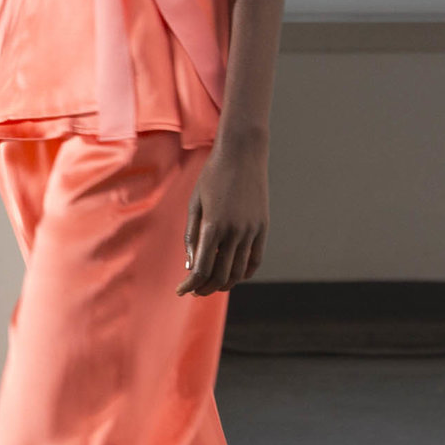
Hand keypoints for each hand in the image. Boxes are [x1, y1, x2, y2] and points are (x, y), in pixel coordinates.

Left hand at [180, 137, 267, 296]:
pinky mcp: (263, 227)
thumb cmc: (213, 176)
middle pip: (220, 274)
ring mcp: (251, 230)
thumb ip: (192, 235)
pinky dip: (244, 273)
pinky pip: (255, 260)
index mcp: (213, 225)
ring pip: (239, 271)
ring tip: (213, 285)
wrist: (242, 153)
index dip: (190, 283)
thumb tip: (191, 265)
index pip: (202, 268)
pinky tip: (234, 275)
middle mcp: (234, 231)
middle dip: (206, 287)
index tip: (181, 290)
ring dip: (224, 283)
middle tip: (195, 291)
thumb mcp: (195, 203)